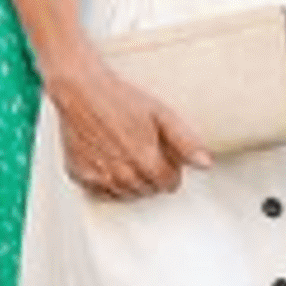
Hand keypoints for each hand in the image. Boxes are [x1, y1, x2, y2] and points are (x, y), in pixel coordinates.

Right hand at [50, 57, 211, 200]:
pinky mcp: (80, 175)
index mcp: (144, 160)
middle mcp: (121, 174)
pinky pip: (102, 193)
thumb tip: (205, 163)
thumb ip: (186, 142)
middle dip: (153, 176)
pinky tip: (111, 162)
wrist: (80, 91)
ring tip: (130, 156)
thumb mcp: (161, 114)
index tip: (167, 159)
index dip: (172, 172)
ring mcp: (99, 177)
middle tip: (147, 153)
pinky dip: (110, 184)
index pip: (168, 184)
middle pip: (149, 191)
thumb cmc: (119, 99)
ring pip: (127, 194)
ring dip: (134, 182)